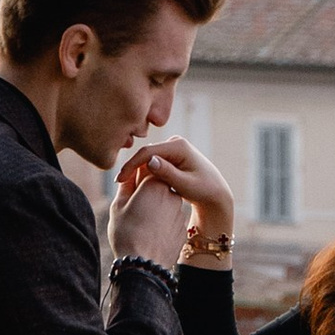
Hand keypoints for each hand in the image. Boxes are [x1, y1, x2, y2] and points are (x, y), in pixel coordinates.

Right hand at [109, 170, 192, 269]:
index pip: (146, 169)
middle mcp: (172, 194)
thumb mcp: (118, 206)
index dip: (134, 176)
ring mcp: (180, 213)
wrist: (145, 266)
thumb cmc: (127, 234)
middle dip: (145, 192)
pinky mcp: (183, 229)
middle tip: (131, 207)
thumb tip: (129, 175)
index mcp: (155, 183)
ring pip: (164, 204)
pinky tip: (150, 235)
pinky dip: (161, 223)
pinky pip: (170, 220)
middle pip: (157, 186)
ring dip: (154, 208)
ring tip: (140, 224)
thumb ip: (126, 186)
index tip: (126, 188)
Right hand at [115, 136, 235, 254]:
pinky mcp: (171, 153)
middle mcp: (175, 142)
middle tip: (120, 184)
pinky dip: (144, 170)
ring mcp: (173, 146)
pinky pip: (153, 159)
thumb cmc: (203, 190)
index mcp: (179, 146)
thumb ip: (168, 173)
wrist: (215, 192)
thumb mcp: (186, 185)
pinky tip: (136, 181)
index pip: (148, 152)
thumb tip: (150, 161)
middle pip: (146, 152)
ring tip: (126, 184)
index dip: (131, 165)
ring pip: (148, 156)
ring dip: (137, 169)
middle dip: (132, 167)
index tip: (120, 180)